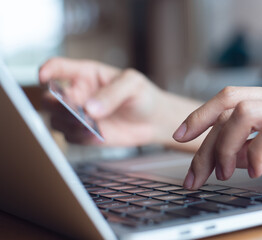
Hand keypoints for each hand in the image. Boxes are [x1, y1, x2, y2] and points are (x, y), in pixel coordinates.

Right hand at [39, 57, 201, 149]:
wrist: (154, 121)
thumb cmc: (143, 96)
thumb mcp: (133, 85)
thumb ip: (112, 94)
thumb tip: (90, 108)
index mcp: (85, 74)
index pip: (58, 68)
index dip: (47, 71)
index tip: (44, 77)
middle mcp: (77, 94)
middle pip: (50, 98)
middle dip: (56, 105)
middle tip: (73, 109)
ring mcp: (78, 116)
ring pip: (56, 120)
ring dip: (68, 123)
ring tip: (88, 124)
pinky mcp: (84, 135)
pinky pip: (70, 137)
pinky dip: (78, 137)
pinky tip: (94, 134)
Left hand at [174, 86, 261, 188]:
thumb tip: (233, 157)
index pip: (231, 97)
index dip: (200, 115)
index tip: (180, 137)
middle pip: (229, 103)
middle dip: (201, 136)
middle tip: (193, 172)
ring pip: (244, 112)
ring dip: (225, 146)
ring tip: (223, 174)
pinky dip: (255, 153)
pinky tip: (255, 172)